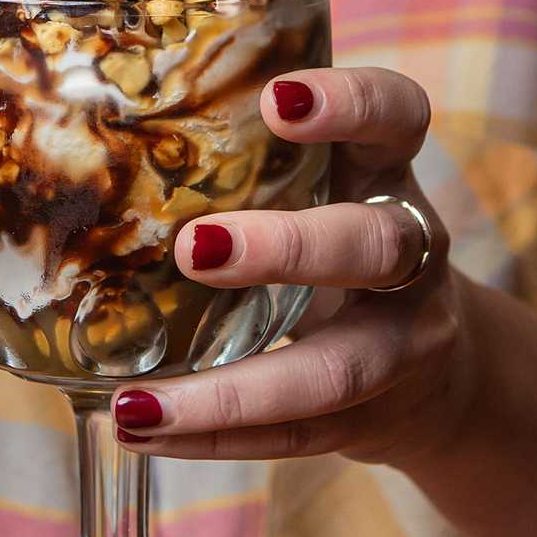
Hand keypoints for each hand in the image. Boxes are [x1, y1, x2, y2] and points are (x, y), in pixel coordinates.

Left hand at [111, 68, 473, 465]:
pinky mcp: (370, 418)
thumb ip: (253, 163)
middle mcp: (410, 257)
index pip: (396, 119)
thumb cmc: (342, 251)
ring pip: (337, 368)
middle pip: (375, 245)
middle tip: (195, 248)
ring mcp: (401, 345)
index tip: (279, 99)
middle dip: (289, 249)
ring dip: (233, 390)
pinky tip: (142, 431)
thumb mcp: (327, 192)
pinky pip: (296, 434)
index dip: (352, 104)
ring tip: (137, 401)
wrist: (439, 377)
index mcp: (387, 178)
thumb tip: (97, 132)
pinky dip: (215, 438)